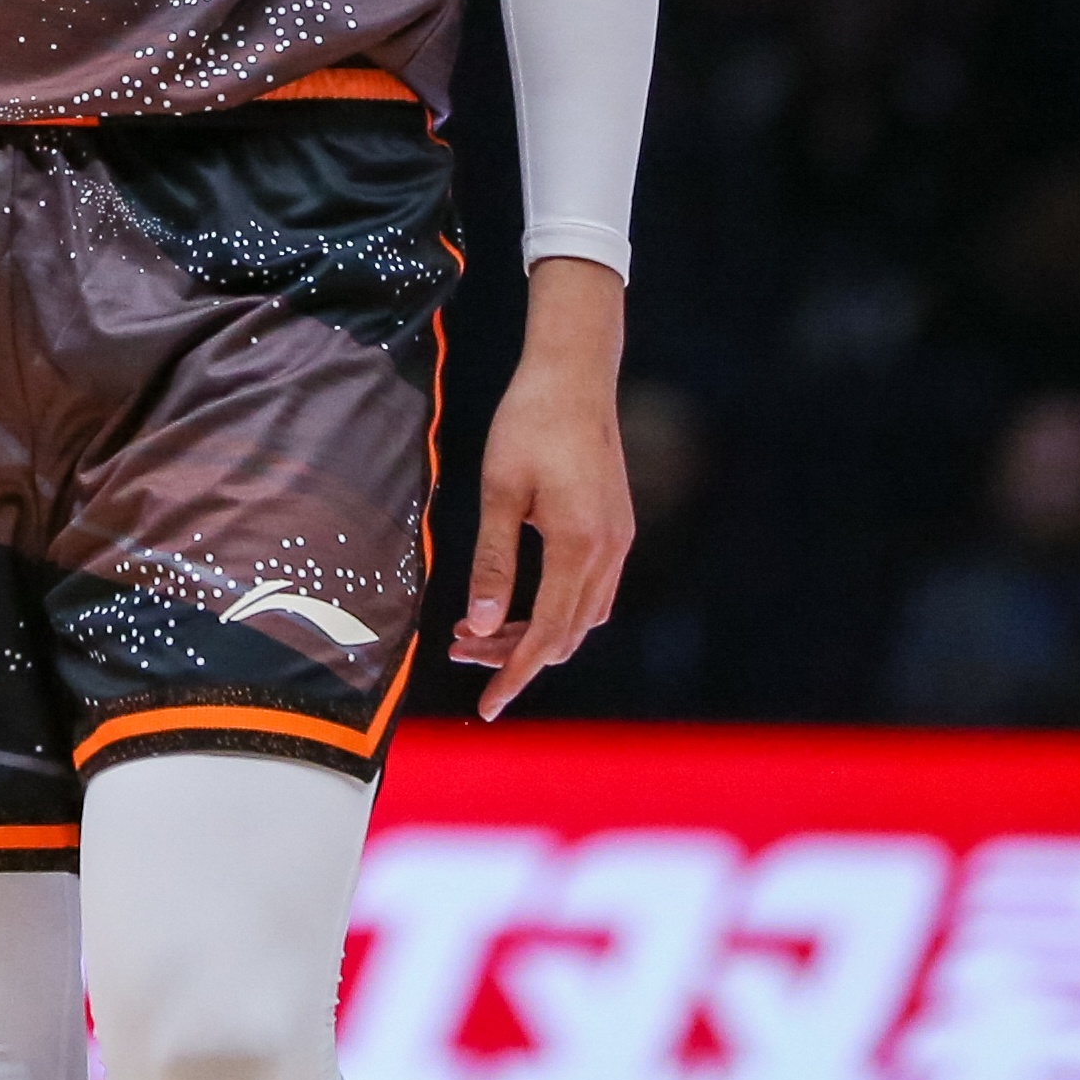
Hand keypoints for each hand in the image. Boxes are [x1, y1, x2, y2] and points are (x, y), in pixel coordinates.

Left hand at [454, 261, 630, 718]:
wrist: (575, 372)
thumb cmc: (528, 422)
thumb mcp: (499, 491)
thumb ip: (494, 563)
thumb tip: (483, 626)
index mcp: (578, 545)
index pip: (546, 634)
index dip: (514, 674)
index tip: (489, 707)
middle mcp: (609, 551)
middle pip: (565, 634)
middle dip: (514, 653)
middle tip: (460, 648)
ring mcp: (620, 539)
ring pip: (583, 617)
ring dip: (536, 632)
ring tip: (480, 628)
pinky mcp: (618, 526)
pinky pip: (593, 591)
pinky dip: (559, 609)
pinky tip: (521, 601)